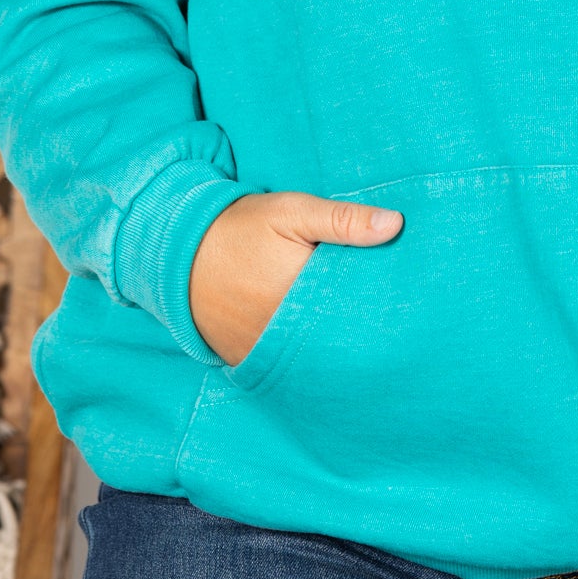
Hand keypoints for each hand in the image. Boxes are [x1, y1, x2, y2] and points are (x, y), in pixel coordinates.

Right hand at [188, 190, 402, 365]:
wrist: (179, 251)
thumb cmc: (241, 227)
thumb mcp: (292, 212)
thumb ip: (343, 220)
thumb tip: (395, 225)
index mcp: (298, 293)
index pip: (354, 305)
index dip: (377, 300)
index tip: (399, 295)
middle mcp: (280, 331)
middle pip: (335, 337)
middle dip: (357, 327)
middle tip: (387, 320)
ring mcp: (261, 351)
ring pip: (312, 356)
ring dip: (331, 345)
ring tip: (358, 334)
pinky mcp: (247, 361)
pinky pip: (284, 366)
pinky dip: (303, 357)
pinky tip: (321, 345)